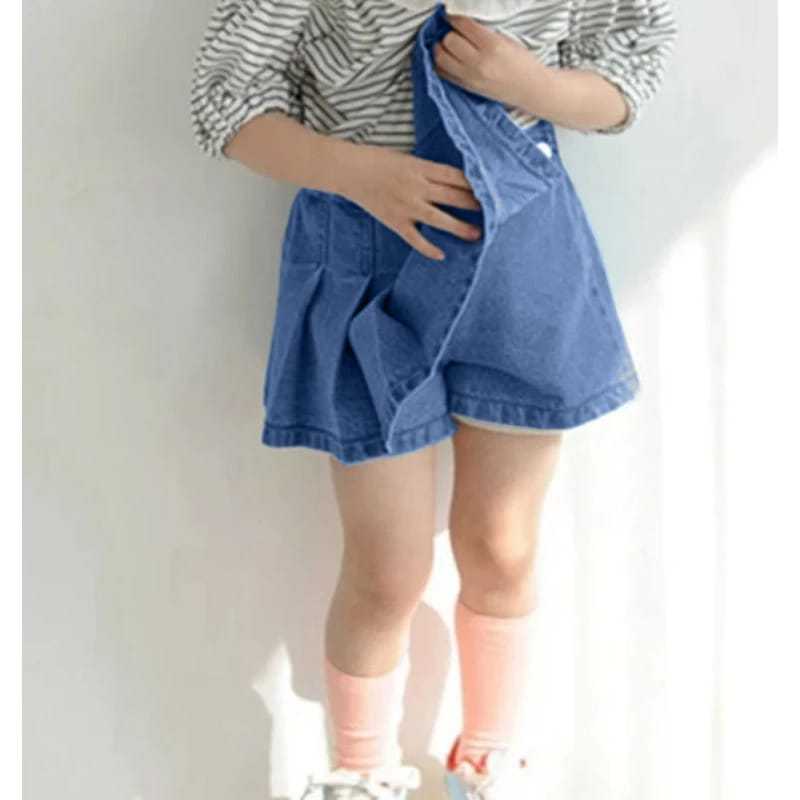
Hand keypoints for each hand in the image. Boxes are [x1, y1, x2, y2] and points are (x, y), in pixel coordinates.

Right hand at [339, 142, 481, 261]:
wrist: (350, 170)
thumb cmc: (378, 161)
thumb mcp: (408, 158)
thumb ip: (429, 171)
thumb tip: (454, 182)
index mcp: (421, 167)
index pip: (456, 177)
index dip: (475, 184)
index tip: (491, 190)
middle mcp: (417, 187)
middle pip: (453, 196)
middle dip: (475, 205)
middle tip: (494, 212)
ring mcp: (406, 206)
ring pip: (439, 219)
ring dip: (460, 227)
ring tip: (476, 235)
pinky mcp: (395, 221)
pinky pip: (415, 238)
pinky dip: (428, 248)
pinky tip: (441, 255)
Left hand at [433, 13, 553, 113]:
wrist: (528, 88)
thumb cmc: (521, 62)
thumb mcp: (505, 40)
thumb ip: (481, 32)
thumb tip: (459, 23)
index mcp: (492, 45)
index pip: (462, 25)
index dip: (454, 17)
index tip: (452, 15)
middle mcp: (478, 62)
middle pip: (449, 41)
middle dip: (449, 33)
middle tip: (453, 32)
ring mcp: (470, 77)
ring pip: (441, 57)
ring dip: (441, 48)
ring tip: (447, 45)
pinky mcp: (465, 87)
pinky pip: (442, 73)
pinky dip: (440, 63)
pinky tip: (447, 58)